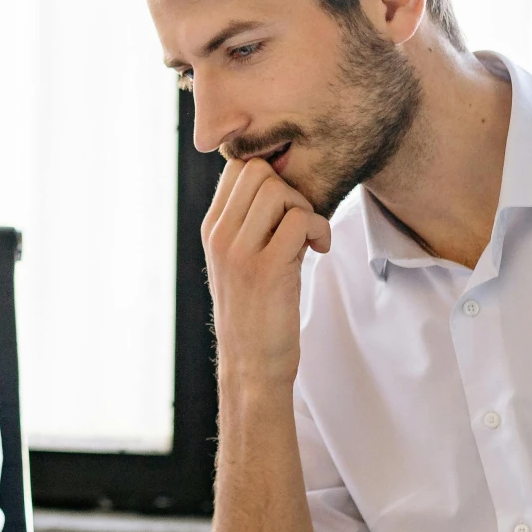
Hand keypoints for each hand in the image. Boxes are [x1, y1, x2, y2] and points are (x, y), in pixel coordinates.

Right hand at [203, 157, 331, 390]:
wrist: (252, 362)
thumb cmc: (255, 311)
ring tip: (308, 238)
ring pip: (279, 191)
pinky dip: (320, 229)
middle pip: (257, 171)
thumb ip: (250, 223)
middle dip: (288, 189)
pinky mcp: (268, 268)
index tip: (286, 206)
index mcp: (212, 230)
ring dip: (305, 209)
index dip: (270, 175)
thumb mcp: (239, 261)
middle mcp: (219, 236)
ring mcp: (240, 252)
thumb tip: (279, 183)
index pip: (236, 168)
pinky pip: (301, 219)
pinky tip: (320, 249)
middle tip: (298, 222)